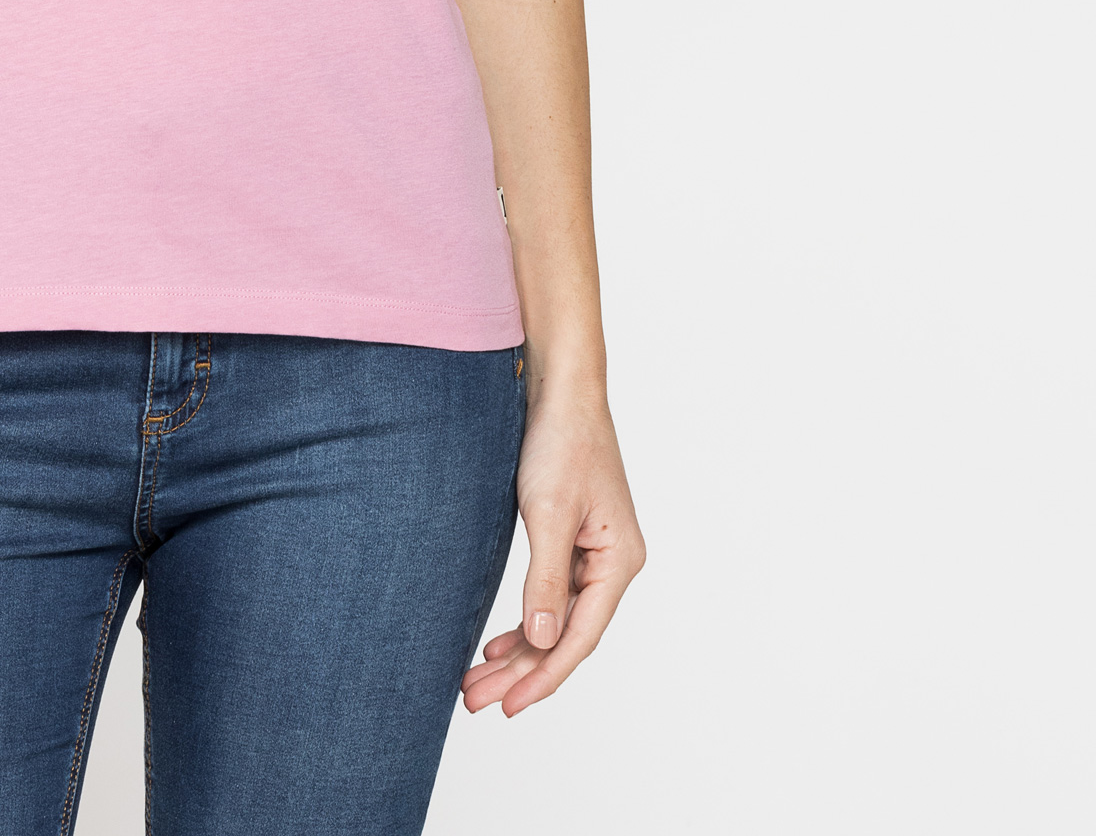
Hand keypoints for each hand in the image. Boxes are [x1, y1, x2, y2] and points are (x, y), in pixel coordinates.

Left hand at [461, 387, 643, 717]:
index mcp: (619, 561)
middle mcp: (612, 563)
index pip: (580, 636)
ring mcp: (592, 552)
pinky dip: (524, 620)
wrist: (560, 388)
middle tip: (476, 701)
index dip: (544, 675)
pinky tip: (498, 641)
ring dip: (518, 650)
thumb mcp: (549, 511)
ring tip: (477, 680)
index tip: (508, 706)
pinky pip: (549, 594)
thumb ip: (546, 578)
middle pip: (565, 634)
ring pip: (553, 618)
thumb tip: (541, 638)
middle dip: (521, 671)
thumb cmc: (562, 440)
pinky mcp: (571, 537)